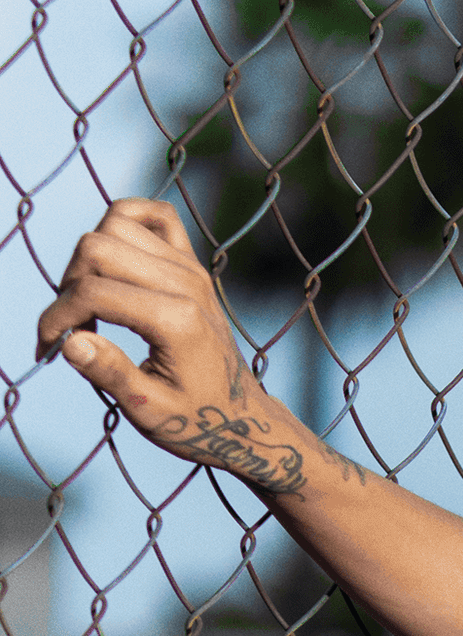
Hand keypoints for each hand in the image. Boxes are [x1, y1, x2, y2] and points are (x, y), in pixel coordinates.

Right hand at [37, 198, 320, 492]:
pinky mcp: (193, 263)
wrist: (242, 416)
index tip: (49, 347)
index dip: (57, 316)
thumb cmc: (196, 420)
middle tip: (73, 325)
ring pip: (116, 222)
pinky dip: (126, 221)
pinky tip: (115, 257)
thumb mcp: (150, 411)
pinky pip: (156, 215)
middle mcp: (185, 283)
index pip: (93, 292)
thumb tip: (68, 341)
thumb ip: (110, 374)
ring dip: (88, 256)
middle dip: (68, 284)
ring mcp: (191, 268)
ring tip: (90, 299)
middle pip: (96, 246)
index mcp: (176, 321)